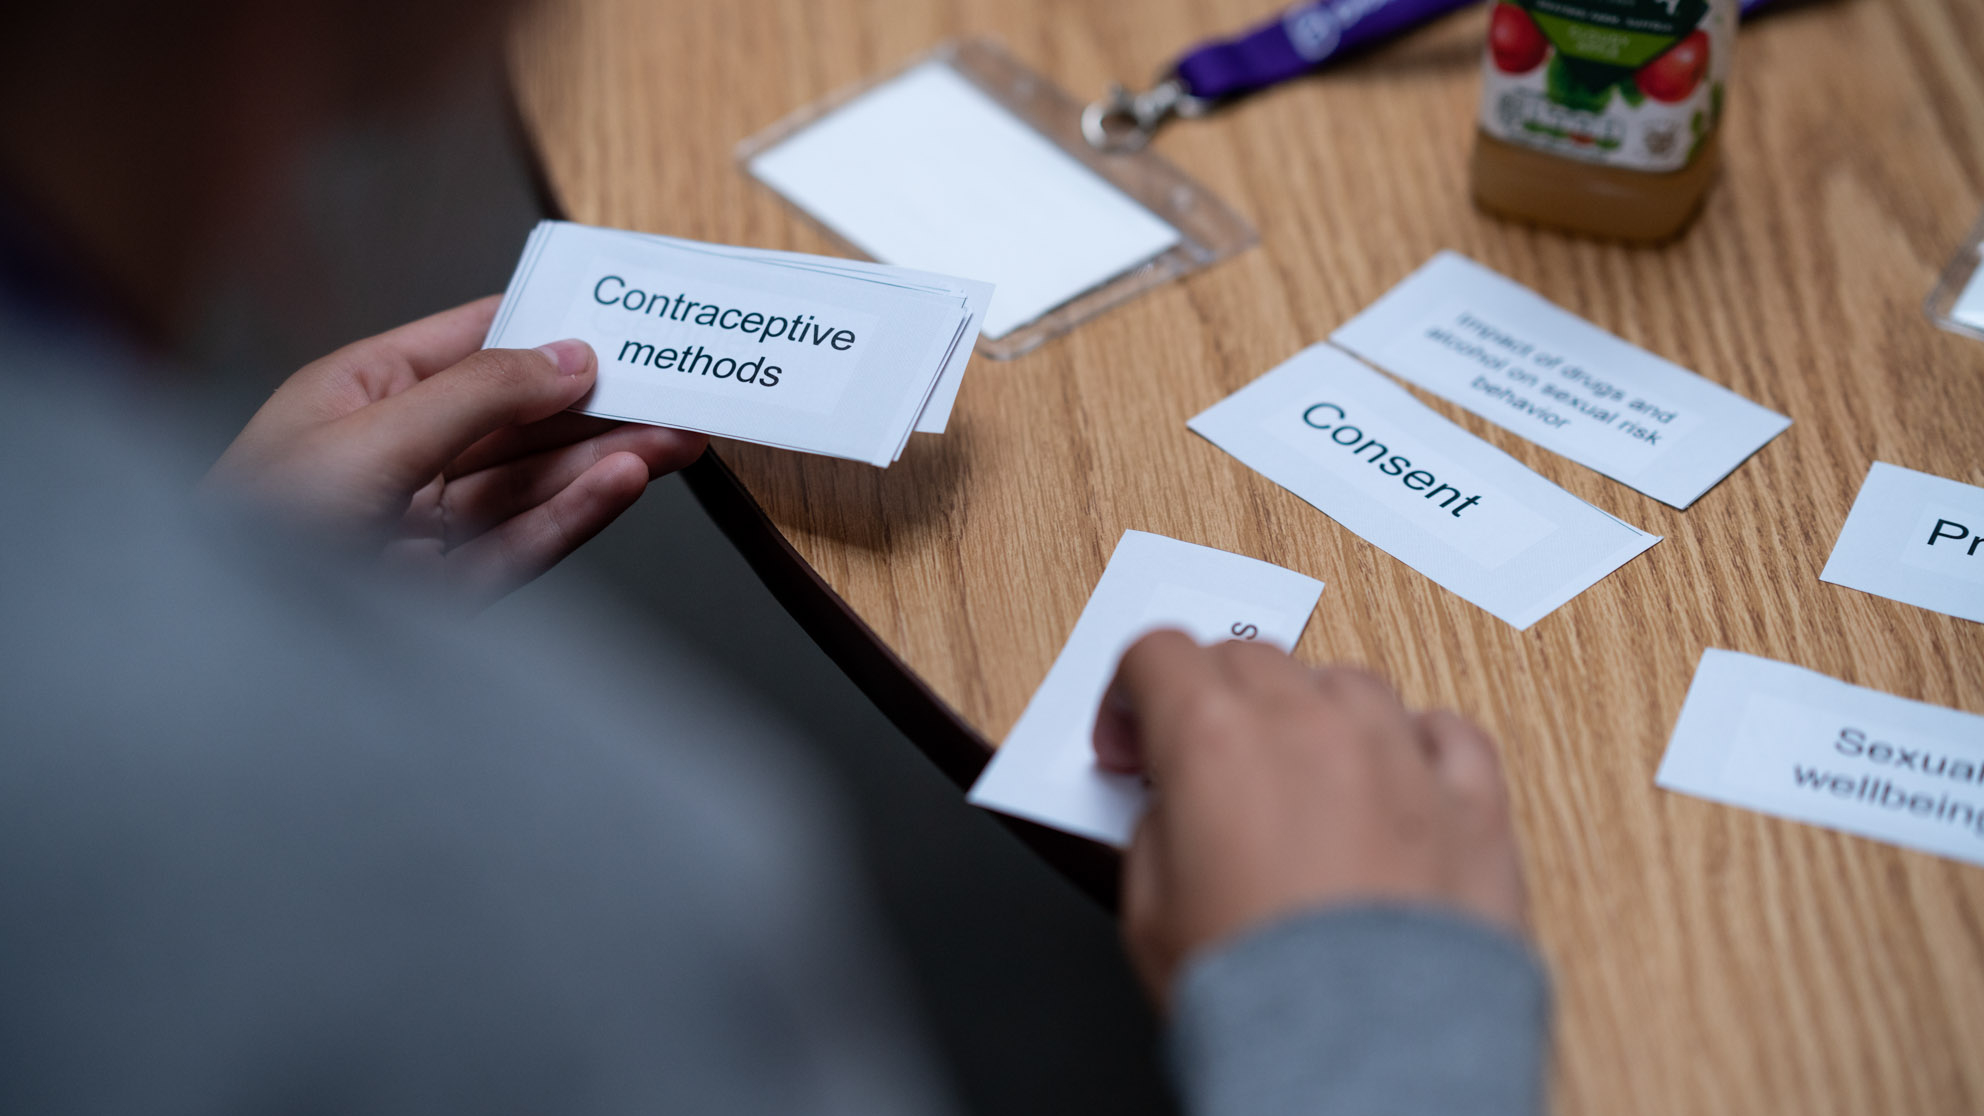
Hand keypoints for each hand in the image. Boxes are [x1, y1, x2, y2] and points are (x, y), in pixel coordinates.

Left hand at [207, 296, 705, 604]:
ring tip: (675, 438)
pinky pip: (529, 542)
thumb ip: (476, 396)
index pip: (471, 345)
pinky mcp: (449, 590)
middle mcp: (400, 457)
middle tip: (674, 390)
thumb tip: (563, 359)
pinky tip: (623, 484)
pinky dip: (580, 513)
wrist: (222, 653)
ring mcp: (427, 526)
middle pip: (519, 421)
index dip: (546, 328)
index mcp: (362, 397)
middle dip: (598, 405)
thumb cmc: (245, 536)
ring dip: (607, 459)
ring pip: (535, 484)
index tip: (618, 317)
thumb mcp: (366, 440)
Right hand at [1093, 631, 1526, 1003]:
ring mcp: (1400, 753)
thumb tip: (1176, 805)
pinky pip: (1444, 731)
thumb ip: (1156, 827)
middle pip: (1250, 658)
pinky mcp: (1473, 800)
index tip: (1133, 742)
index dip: (1132, 693)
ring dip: (1313, 715)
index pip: (1159, 652)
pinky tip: (1394, 787)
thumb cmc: (1260, 998)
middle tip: (1204, 768)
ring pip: (1347, 683)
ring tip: (1303, 785)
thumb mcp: (1147, 912)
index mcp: (1214, 738)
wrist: (1365, 1061)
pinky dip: (1414, 745)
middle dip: (1214, 699)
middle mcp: (1311, 724)